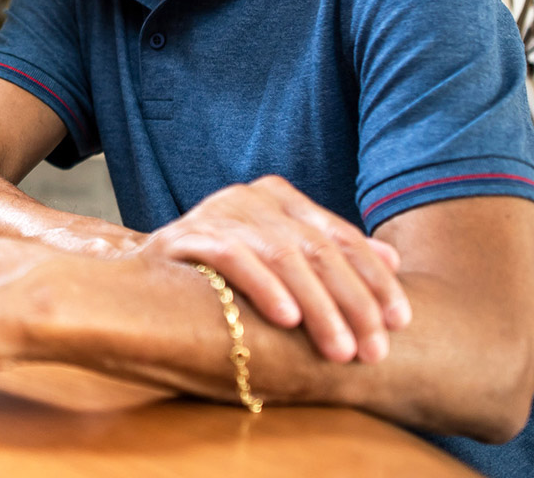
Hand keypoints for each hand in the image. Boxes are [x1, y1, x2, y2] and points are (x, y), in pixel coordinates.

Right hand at [137, 175, 411, 363]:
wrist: (146, 281)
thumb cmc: (225, 276)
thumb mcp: (283, 261)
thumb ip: (332, 256)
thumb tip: (393, 259)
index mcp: (279, 196)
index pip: (340, 236)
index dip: (375, 279)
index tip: (400, 321)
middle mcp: (251, 196)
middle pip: (316, 248)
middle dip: (352, 303)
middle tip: (373, 350)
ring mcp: (218, 211)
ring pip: (283, 255)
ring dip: (318, 306)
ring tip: (339, 349)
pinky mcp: (188, 234)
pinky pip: (234, 258)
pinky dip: (265, 287)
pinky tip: (287, 319)